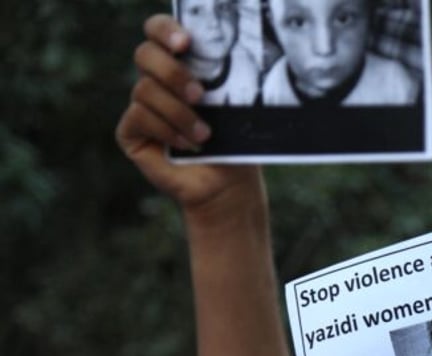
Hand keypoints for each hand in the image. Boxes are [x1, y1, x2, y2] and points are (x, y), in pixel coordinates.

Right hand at [115, 14, 259, 217]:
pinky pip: (139, 116)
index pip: (157, 31)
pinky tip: (187, 145)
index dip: (164, 29)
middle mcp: (155, 82)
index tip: (185, 43)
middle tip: (199, 94)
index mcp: (179, 66)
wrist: (226, 182)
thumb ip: (214, 78)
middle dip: (173, 72)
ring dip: (179, 113)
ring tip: (205, 134)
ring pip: (145, 90)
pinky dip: (166, 130)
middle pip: (145, 54)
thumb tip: (214, 57)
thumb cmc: (232, 141)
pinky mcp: (131, 132)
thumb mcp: (228, 106)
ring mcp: (141, 107)